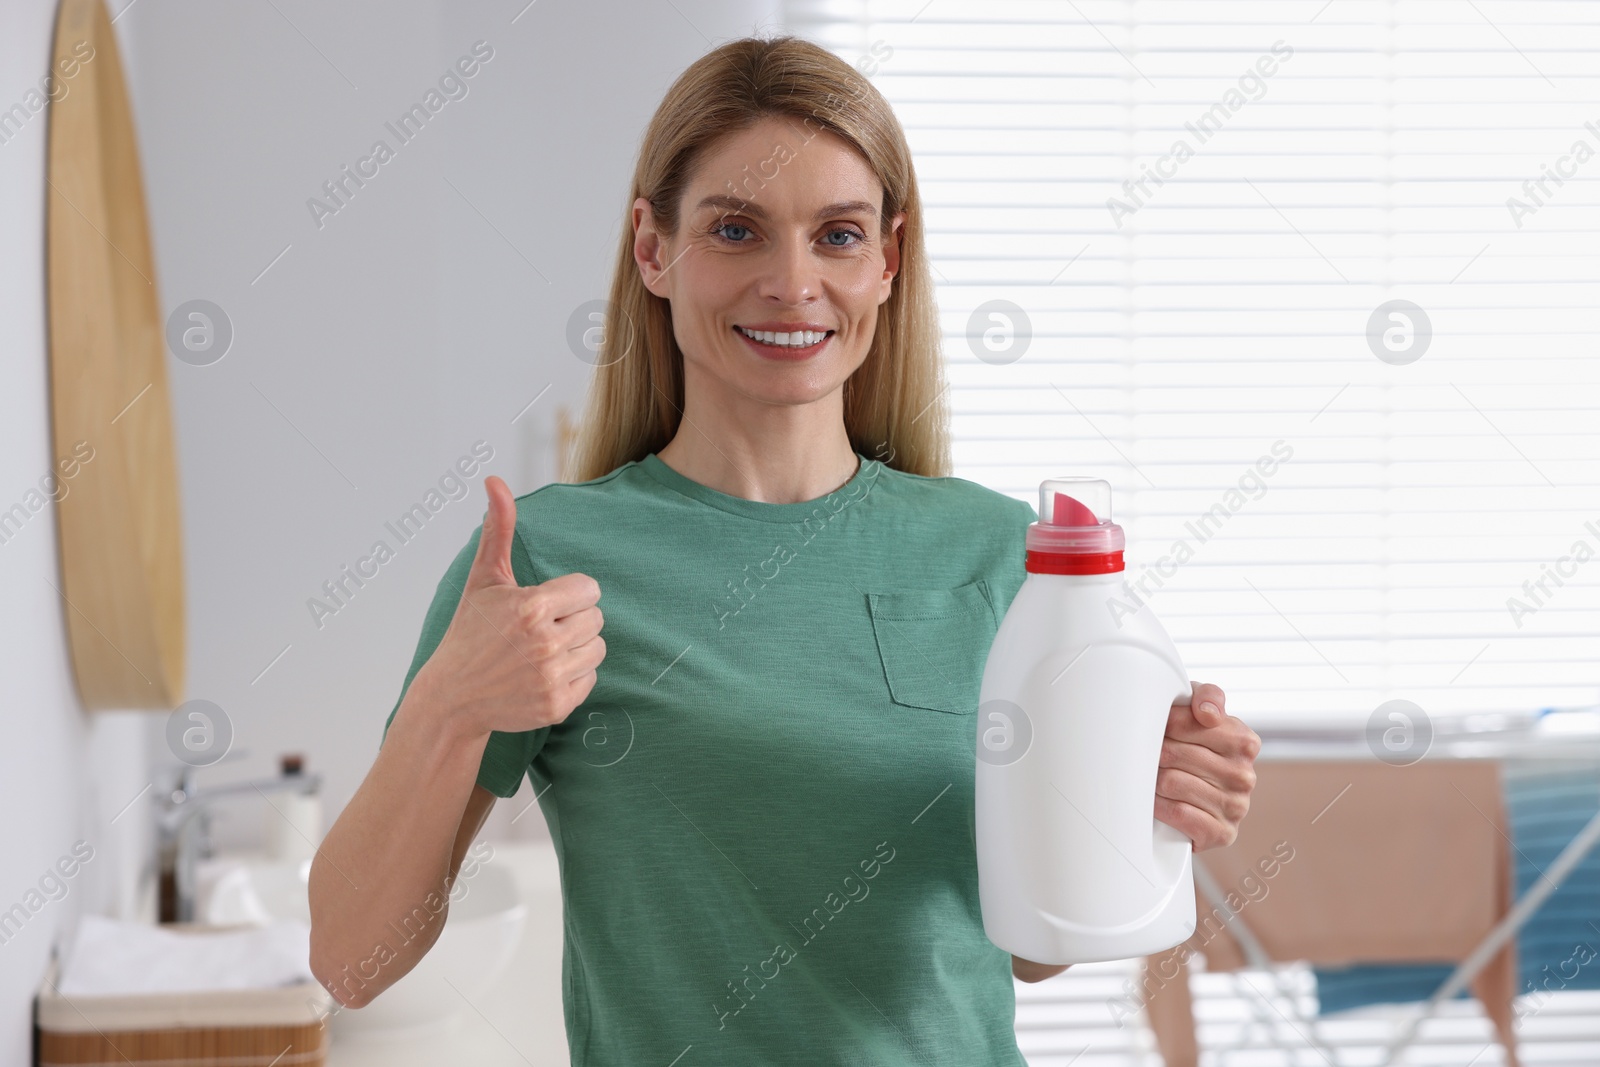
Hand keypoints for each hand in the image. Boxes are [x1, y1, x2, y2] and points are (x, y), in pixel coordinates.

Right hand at [412, 475, 605, 737]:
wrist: (453, 697)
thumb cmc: (470, 632)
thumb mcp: (484, 579)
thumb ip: (499, 529)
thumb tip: (495, 480)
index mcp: (531, 607)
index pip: (589, 589)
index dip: (569, 594)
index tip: (545, 604)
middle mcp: (544, 643)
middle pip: (597, 619)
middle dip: (573, 620)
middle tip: (541, 629)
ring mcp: (551, 677)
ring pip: (598, 649)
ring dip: (577, 647)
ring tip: (544, 650)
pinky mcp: (557, 705)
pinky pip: (591, 679)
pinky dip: (574, 676)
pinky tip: (544, 674)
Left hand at [1155, 682, 1259, 850]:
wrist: (1196, 803)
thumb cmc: (1193, 751)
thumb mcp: (1200, 713)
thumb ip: (1207, 697)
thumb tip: (1206, 712)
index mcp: (1244, 742)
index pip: (1191, 723)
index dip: (1165, 724)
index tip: (1159, 728)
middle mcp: (1245, 775)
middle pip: (1174, 753)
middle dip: (1154, 753)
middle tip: (1147, 755)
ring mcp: (1235, 807)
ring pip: (1171, 782)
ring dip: (1152, 780)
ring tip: (1151, 777)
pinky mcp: (1221, 834)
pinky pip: (1177, 813)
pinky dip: (1159, 806)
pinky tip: (1156, 801)